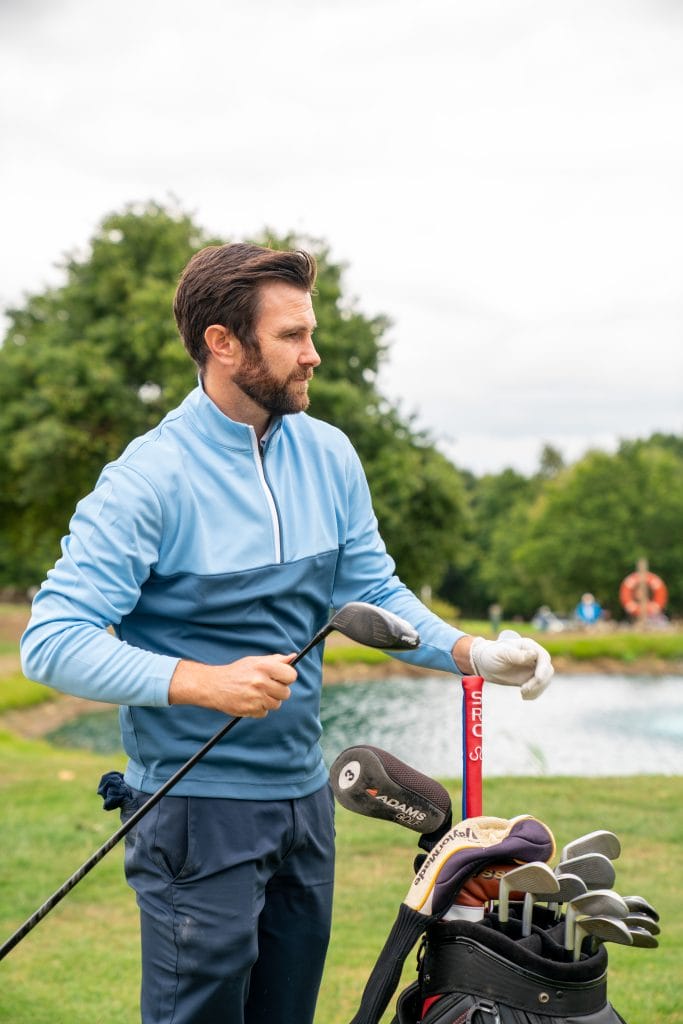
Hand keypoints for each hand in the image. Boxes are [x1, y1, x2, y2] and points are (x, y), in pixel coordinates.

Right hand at [169, 654, 296, 716]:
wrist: (214, 685)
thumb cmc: (237, 672)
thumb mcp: (255, 661)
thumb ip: (276, 660)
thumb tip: (293, 657)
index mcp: (264, 666)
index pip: (291, 676)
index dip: (287, 678)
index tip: (281, 679)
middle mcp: (261, 681)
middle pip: (285, 693)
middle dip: (278, 691)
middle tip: (267, 687)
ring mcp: (256, 696)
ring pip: (276, 704)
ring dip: (269, 701)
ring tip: (256, 693)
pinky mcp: (250, 709)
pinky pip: (264, 712)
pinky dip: (259, 709)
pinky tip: (249, 701)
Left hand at [469, 630, 553, 699]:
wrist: (482, 664)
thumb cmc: (490, 654)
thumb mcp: (501, 653)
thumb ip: (517, 655)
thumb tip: (534, 655)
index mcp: (528, 647)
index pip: (543, 657)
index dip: (543, 668)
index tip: (538, 679)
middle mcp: (534, 657)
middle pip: (547, 670)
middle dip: (540, 682)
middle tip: (524, 689)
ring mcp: (533, 668)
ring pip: (545, 681)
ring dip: (537, 689)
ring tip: (522, 693)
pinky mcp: (529, 679)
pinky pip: (538, 688)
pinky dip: (534, 694)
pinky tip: (524, 696)